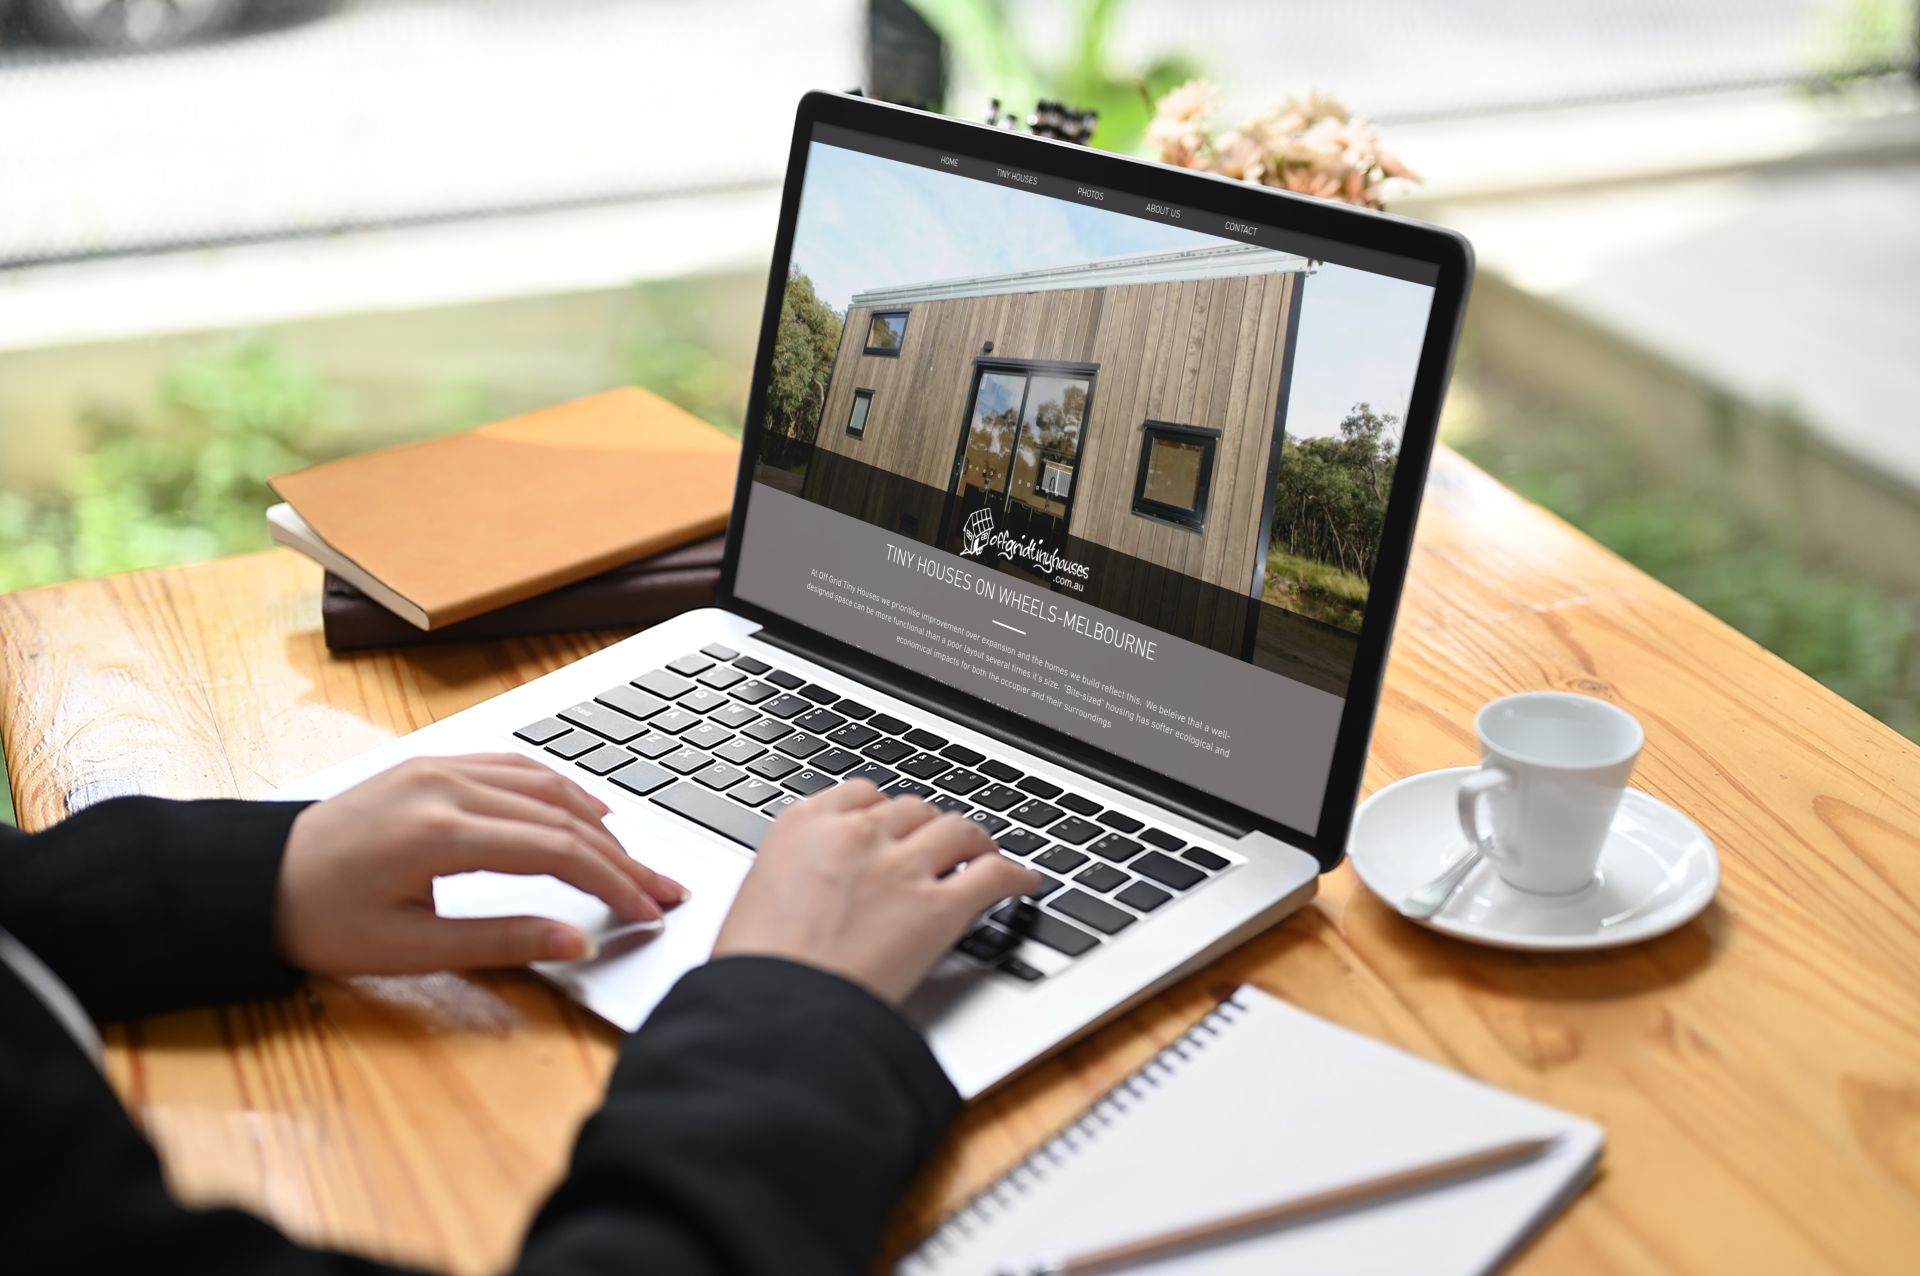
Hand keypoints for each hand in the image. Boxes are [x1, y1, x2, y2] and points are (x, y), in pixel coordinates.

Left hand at [277, 754, 687, 973]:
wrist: (256, 880)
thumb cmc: (322, 921)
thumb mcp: (411, 950)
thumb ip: (502, 941)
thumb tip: (577, 941)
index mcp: (441, 833)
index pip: (558, 851)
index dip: (613, 883)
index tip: (648, 912)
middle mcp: (447, 787)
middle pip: (564, 816)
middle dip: (623, 857)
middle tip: (665, 890)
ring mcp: (441, 768)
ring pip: (547, 784)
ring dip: (601, 822)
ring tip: (636, 860)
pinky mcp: (434, 765)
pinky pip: (516, 767)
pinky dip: (561, 791)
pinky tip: (586, 811)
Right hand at [712, 781, 1040, 1003]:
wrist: (772, 1010)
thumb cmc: (755, 970)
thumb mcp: (757, 900)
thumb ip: (795, 877)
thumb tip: (815, 890)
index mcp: (802, 826)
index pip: (859, 794)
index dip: (884, 812)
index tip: (893, 825)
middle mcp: (855, 834)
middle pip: (912, 809)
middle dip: (927, 828)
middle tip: (938, 847)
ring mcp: (901, 867)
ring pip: (957, 830)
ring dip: (974, 843)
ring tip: (983, 855)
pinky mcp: (938, 908)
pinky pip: (993, 875)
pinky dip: (1015, 876)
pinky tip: (1023, 884)